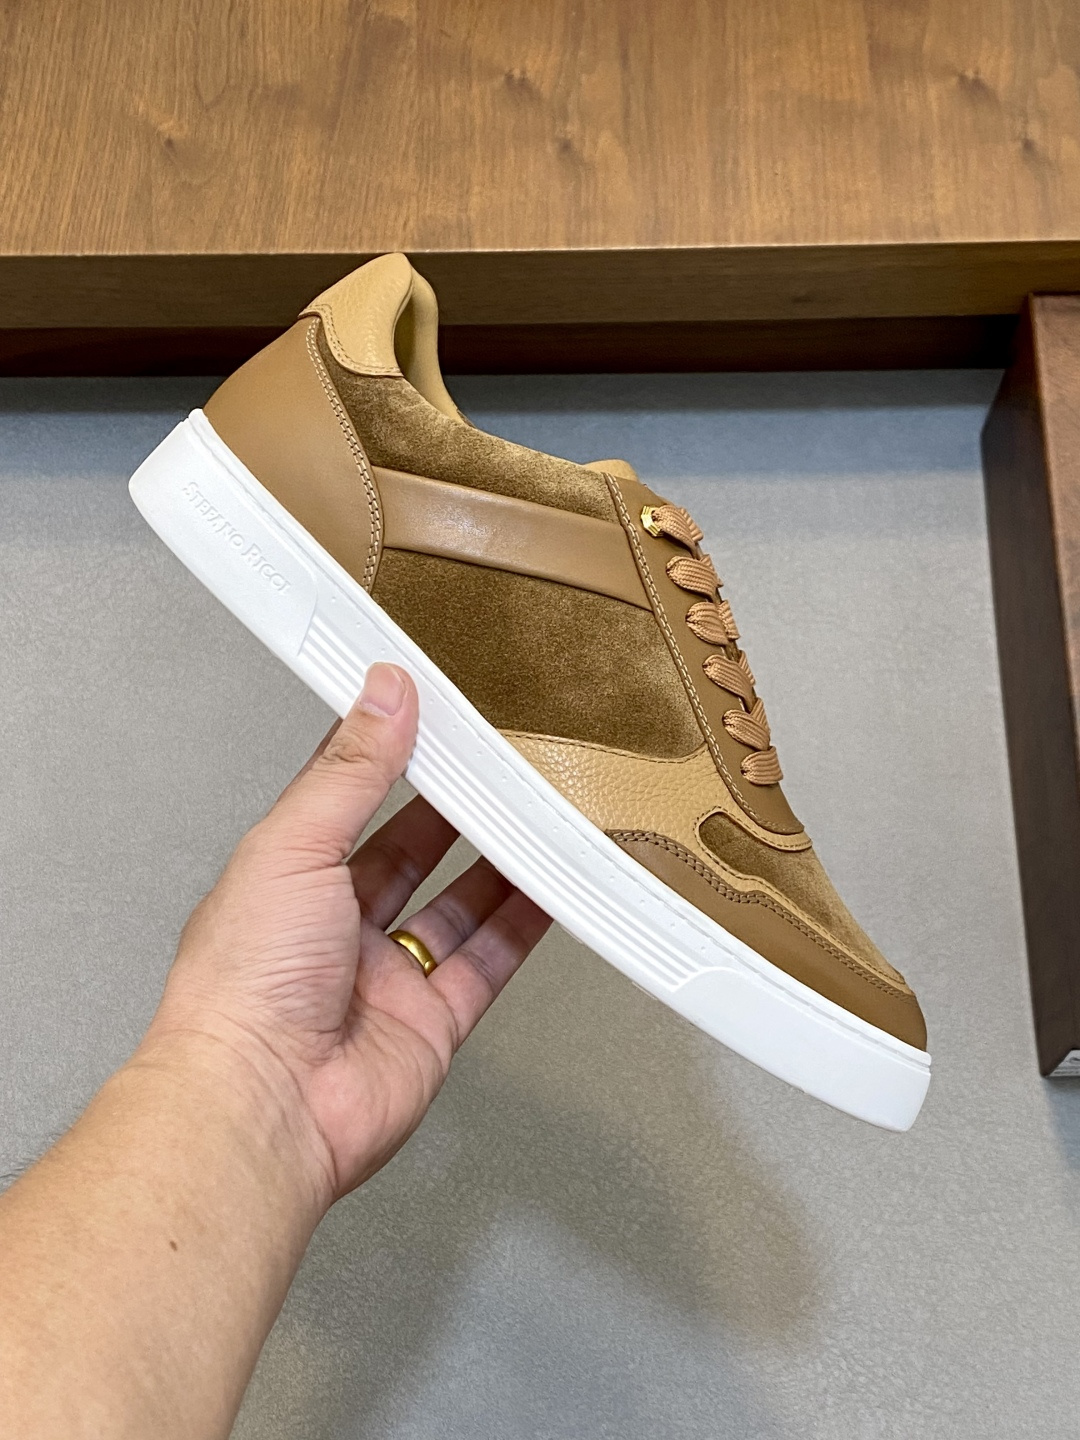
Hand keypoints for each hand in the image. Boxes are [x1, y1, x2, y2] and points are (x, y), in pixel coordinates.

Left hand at [144, 663, 550, 1205]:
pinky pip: (489, 962)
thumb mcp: (294, 845)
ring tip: (541, 815)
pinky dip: (525, 926)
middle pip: (412, 852)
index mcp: (289, 878)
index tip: (433, 715)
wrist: (263, 1104)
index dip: (390, 756)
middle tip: (503, 766)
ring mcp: (387, 978)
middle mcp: (336, 928)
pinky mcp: (432, 1023)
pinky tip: (552, 890)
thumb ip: (349, 771)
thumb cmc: (243, 986)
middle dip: (457, 810)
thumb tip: (383, 694)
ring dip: (500, 863)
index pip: (348, 799)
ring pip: (458, 906)